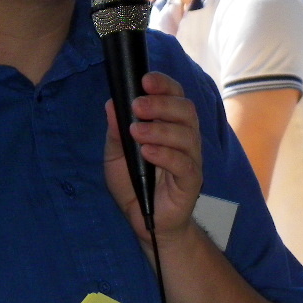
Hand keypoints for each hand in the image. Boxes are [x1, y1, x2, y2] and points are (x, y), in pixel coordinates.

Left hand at [103, 71, 202, 241]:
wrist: (147, 223)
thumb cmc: (135, 185)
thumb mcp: (115, 156)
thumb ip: (115, 132)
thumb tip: (111, 104)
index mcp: (170, 125)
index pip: (176, 96)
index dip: (164, 84)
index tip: (145, 80)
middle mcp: (185, 138)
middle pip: (185, 110)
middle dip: (161, 103)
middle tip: (137, 106)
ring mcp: (191, 159)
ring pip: (187, 135)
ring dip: (160, 129)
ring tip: (136, 132)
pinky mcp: (192, 182)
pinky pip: (185, 164)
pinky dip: (165, 154)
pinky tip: (147, 152)